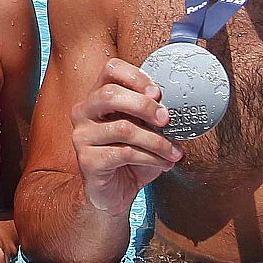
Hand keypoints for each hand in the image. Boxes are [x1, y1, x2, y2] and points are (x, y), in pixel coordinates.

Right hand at [69, 58, 183, 212]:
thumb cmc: (130, 157)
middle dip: (145, 106)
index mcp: (97, 97)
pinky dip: (151, 158)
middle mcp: (83, 112)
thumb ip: (152, 114)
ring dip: (157, 141)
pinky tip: (164, 164)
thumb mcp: (143, 130)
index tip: (158, 93)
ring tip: (174, 152)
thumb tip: (180, 104)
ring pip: (123, 128)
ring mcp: (81, 136)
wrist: (115, 194)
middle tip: (167, 119)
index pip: (110, 69)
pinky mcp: (87, 160)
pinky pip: (125, 153)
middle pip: (110, 94)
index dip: (136, 77)